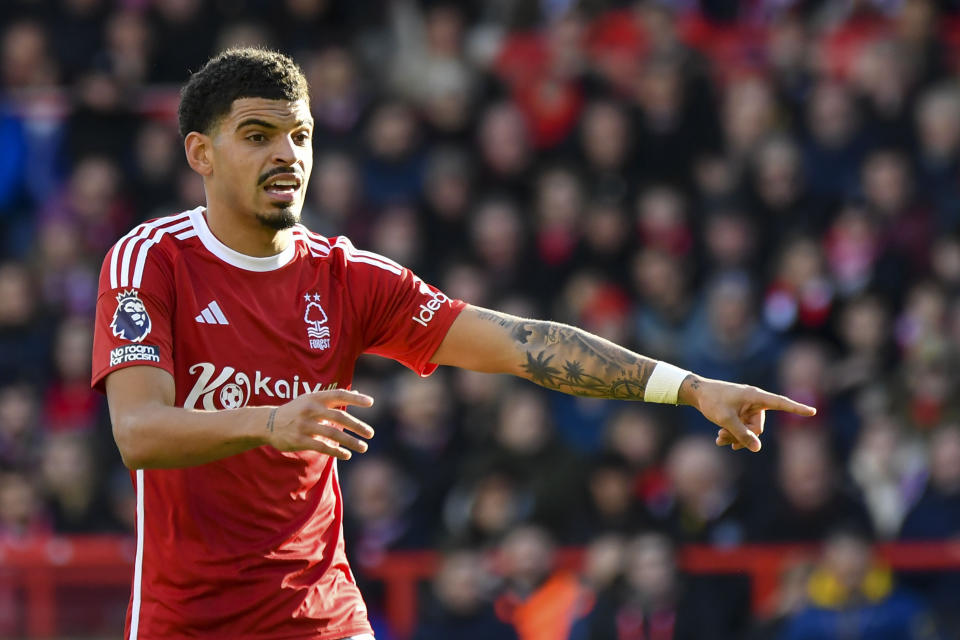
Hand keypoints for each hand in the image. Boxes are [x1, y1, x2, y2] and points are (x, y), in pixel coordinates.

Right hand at [265, 389, 374, 459]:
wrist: (267, 423)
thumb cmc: (296, 410)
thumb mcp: (312, 399)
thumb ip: (334, 399)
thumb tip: (358, 394)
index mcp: (315, 397)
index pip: (338, 395)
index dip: (355, 398)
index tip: (371, 402)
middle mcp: (310, 409)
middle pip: (339, 417)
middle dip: (357, 426)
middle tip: (370, 433)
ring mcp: (304, 425)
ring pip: (332, 434)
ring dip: (350, 441)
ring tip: (363, 447)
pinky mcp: (299, 440)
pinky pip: (322, 446)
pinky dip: (336, 451)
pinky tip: (347, 454)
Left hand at [679, 376, 815, 451]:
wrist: (697, 393)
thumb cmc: (712, 401)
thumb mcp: (725, 420)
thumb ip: (741, 434)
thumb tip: (757, 448)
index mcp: (755, 396)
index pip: (780, 403)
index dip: (796, 409)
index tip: (812, 412)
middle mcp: (755, 401)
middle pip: (758, 427)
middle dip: (742, 436)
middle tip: (723, 439)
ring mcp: (748, 407)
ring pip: (749, 430)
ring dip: (735, 437)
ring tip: (719, 439)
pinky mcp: (741, 412)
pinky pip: (743, 427)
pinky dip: (733, 433)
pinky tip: (720, 439)